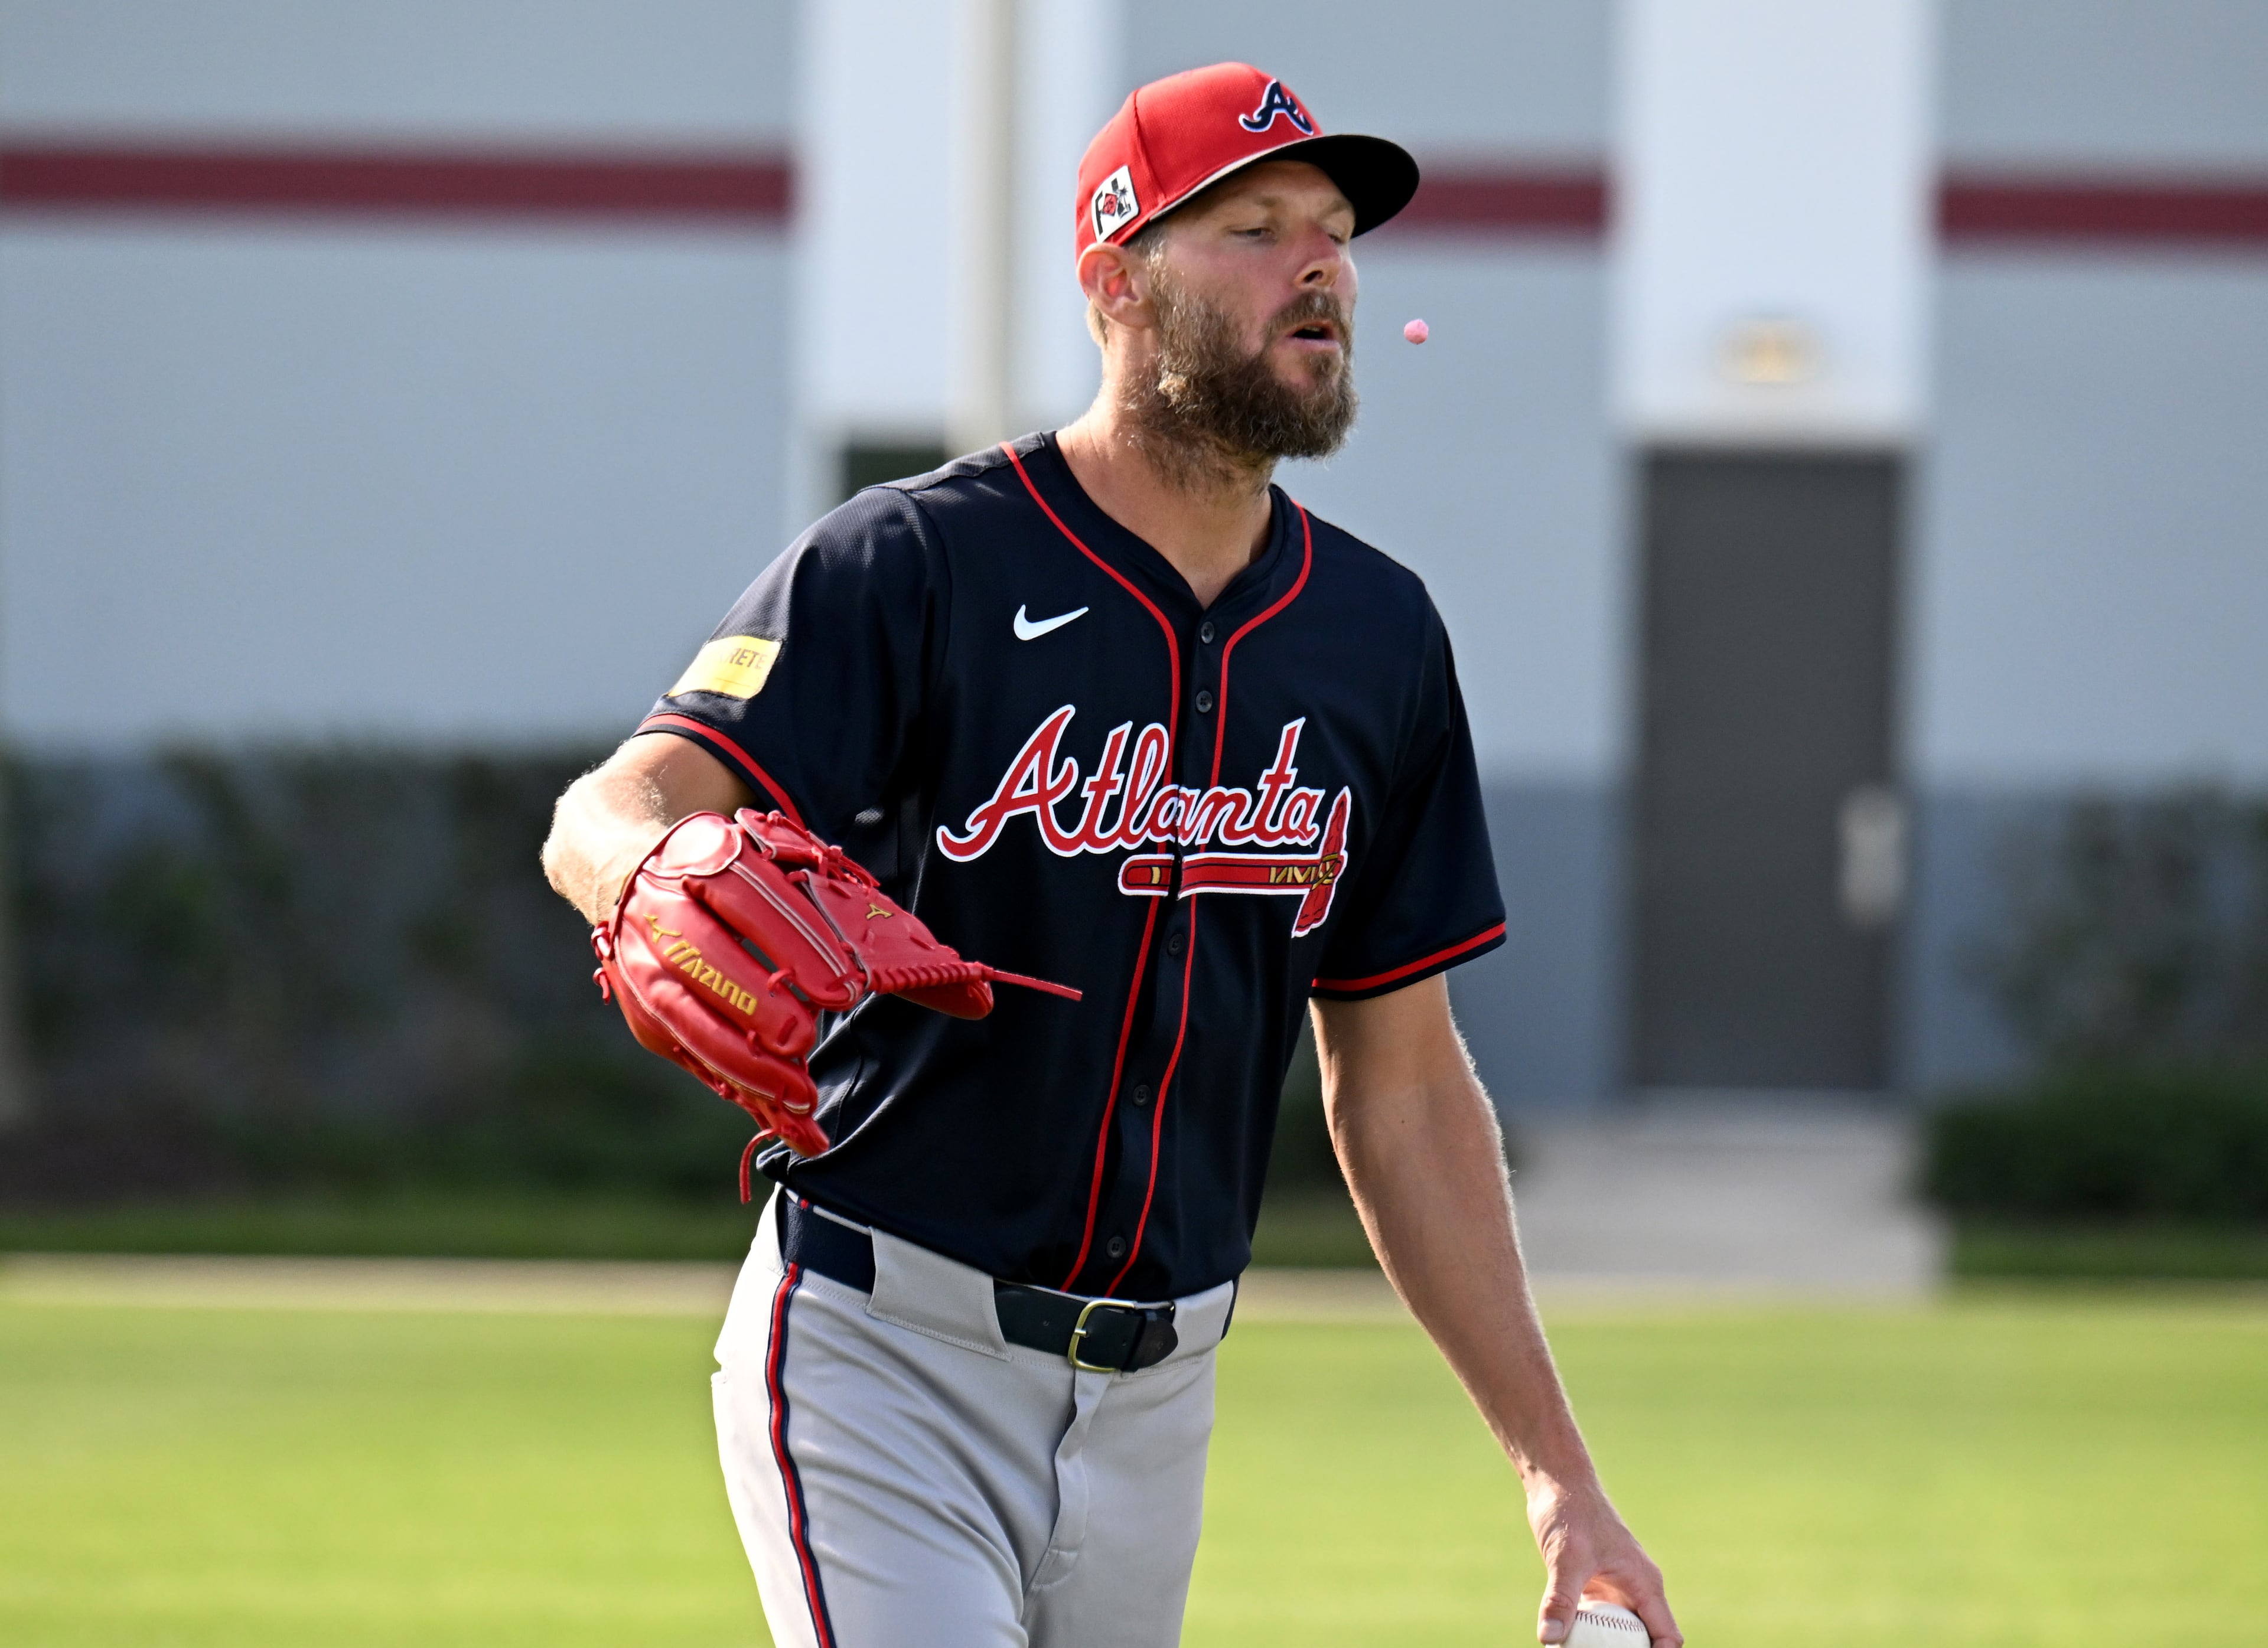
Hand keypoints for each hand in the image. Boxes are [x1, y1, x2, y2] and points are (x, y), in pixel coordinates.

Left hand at [1526, 1476, 1680, 1647]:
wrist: (1556, 1484)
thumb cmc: (1571, 1513)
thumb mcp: (1565, 1559)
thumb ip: (1560, 1600)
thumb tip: (1549, 1638)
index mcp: (1645, 1583)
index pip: (1667, 1636)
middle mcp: (1636, 1589)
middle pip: (1644, 1639)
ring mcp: (1616, 1588)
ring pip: (1620, 1632)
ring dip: (1605, 1645)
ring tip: (1582, 1647)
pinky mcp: (1595, 1586)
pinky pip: (1598, 1621)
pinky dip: (1587, 1634)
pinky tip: (1567, 1639)